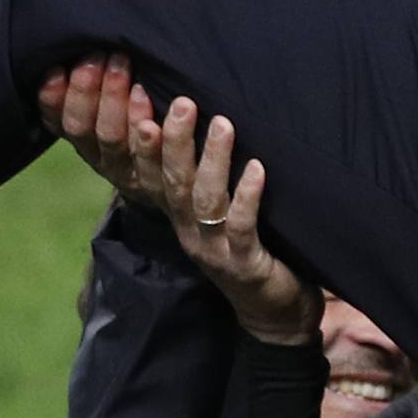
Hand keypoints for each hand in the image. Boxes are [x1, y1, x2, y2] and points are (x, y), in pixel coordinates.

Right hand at [38, 52, 157, 203]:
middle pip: (81, 126)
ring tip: (127, 70)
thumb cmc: (148, 125)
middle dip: (85, 90)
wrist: (184, 182)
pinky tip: (166, 106)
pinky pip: (150, 157)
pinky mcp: (158, 179)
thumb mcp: (116, 114)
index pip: (57, 118)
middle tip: (99, 56)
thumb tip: (75, 53)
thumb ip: (96, 91)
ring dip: (116, 101)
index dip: (52, 96)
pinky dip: (152, 133)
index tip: (57, 68)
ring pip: (112, 137)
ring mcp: (127, 171)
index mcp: (83, 140)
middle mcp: (100, 158)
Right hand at [133, 95, 322, 347]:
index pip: (153, 175)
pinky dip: (248, 195)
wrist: (274, 315)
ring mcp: (215, 249)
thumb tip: (213, 123)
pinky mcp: (244, 265)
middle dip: (176, 140)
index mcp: (181, 217)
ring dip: (214, 159)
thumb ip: (210, 180)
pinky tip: (257, 168)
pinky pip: (241, 226)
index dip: (146, 141)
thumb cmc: (253, 253)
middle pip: (173, 181)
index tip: (143, 101)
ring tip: (223, 123)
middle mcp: (190, 232)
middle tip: (183, 101)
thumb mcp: (222, 216)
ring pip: (205, 199)